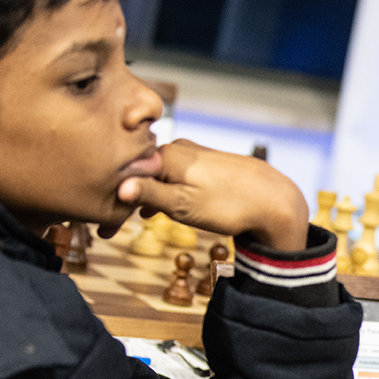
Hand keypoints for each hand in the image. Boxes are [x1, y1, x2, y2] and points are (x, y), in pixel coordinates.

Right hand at [118, 139, 308, 252]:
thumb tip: (118, 186)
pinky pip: (175, 177)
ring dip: (142, 198)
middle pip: (140, 172)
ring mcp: (194, 155)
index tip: (102, 228)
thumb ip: (150, 195)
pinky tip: (156, 210)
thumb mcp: (183, 205)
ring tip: (126, 223)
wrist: (275, 202)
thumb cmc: (229, 205)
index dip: (111, 201)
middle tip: (108, 230)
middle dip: (123, 200)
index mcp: (166, 155)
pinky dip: (162, 194)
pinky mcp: (207, 165)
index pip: (126, 173)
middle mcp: (178, 148)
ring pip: (158, 175)